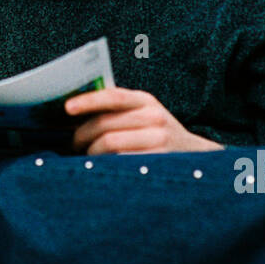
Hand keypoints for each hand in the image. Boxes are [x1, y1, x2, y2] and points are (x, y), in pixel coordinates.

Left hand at [66, 88, 224, 154]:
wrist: (197, 159)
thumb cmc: (158, 136)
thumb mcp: (144, 116)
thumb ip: (118, 111)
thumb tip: (75, 112)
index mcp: (146, 101)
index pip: (112, 96)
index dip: (87, 101)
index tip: (67, 108)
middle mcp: (154, 117)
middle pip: (104, 125)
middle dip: (82, 136)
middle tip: (73, 145)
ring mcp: (157, 140)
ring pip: (108, 144)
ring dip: (91, 153)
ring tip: (88, 157)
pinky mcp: (157, 161)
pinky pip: (120, 162)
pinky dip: (105, 165)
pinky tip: (102, 167)